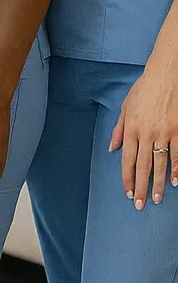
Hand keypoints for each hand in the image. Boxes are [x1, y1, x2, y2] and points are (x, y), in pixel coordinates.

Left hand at [109, 56, 177, 208]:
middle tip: (138, 204)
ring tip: (155, 199)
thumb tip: (113, 148)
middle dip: (140, 187)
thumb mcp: (125, 107)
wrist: (165, 78)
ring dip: (157, 183)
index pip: (127, 159)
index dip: (126, 177)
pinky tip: (174, 182)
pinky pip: (177, 155)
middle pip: (142, 166)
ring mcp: (164, 134)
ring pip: (160, 164)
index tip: (126, 191)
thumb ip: (119, 129)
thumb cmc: (143, 91)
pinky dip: (176, 169)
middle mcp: (146, 134)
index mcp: (131, 128)